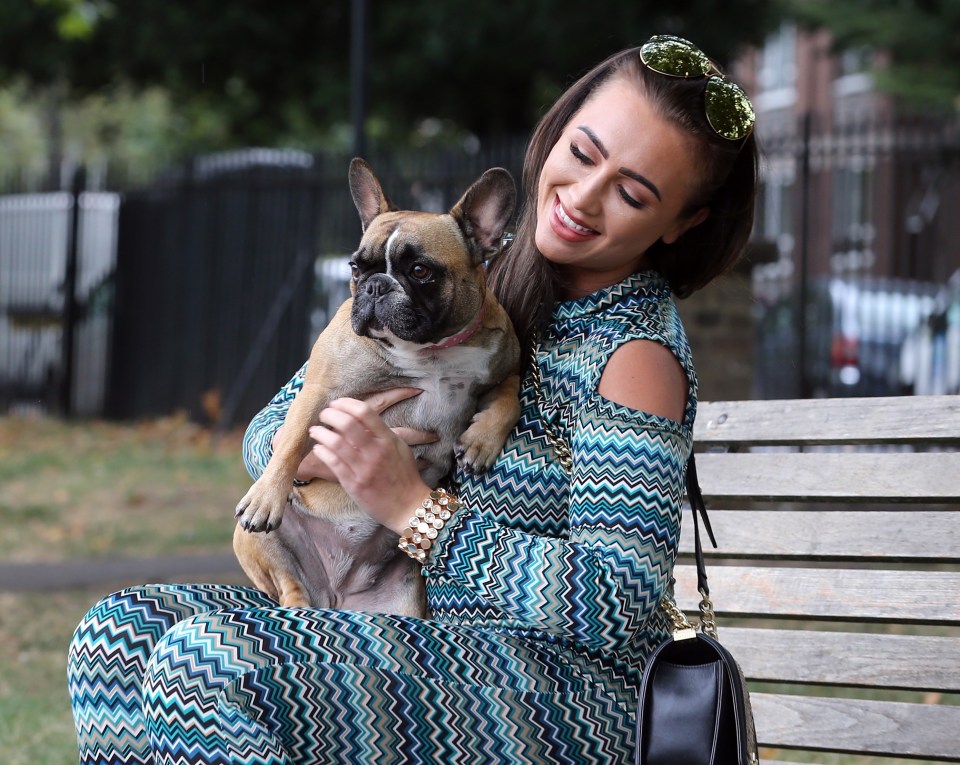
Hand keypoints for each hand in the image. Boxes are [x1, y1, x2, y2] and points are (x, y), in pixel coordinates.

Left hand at [277, 388, 437, 482]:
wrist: (407, 506)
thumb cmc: (404, 476)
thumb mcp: (400, 448)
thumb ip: (382, 433)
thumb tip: (363, 418)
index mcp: (387, 440)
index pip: (364, 412)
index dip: (346, 403)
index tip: (337, 403)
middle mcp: (375, 452)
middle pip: (346, 423)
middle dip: (330, 415)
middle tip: (324, 414)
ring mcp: (363, 468)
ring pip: (335, 442)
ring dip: (320, 432)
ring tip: (315, 430)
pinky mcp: (353, 484)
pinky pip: (332, 462)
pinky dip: (321, 451)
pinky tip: (318, 447)